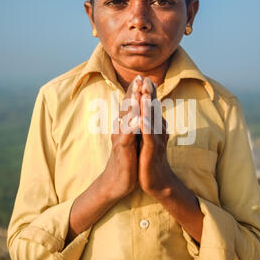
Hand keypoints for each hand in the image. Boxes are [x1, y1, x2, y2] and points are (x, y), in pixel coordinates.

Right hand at [101, 76, 142, 200]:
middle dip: (133, 92)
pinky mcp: (122, 151)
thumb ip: (135, 127)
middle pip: (127, 108)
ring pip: (126, 119)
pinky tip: (136, 119)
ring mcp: (120, 139)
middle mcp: (121, 130)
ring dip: (131, 105)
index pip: (130, 106)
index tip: (142, 76)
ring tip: (137, 92)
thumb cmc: (127, 160)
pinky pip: (127, 137)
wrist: (117, 182)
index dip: (135, 91)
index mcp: (125, 127)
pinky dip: (131, 127)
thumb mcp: (133, 141)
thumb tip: (142, 114)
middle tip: (139, 77)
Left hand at [138, 78, 175, 196]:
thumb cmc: (151, 159)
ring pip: (152, 121)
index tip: (142, 77)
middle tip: (145, 78)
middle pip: (153, 110)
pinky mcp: (152, 152)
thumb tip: (145, 110)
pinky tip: (142, 119)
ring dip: (149, 107)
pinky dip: (146, 127)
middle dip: (148, 94)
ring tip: (145, 93)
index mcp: (156, 127)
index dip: (147, 92)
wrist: (158, 181)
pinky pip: (149, 137)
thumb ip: (148, 124)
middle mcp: (158, 131)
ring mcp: (156, 141)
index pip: (151, 107)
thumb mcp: (149, 138)